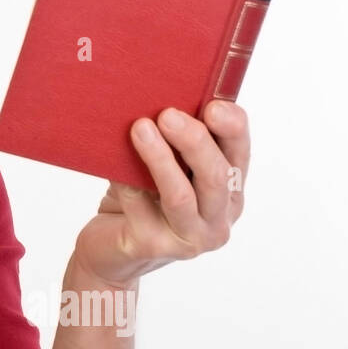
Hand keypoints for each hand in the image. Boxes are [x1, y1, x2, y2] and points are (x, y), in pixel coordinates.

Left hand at [72, 100, 249, 287]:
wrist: (108, 250)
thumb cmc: (139, 199)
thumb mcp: (163, 169)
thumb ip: (174, 144)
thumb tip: (158, 98)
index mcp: (228, 193)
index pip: (240, 155)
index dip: (233, 129)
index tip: (214, 106)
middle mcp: (217, 220)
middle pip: (215, 176)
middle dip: (194, 141)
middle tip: (168, 114)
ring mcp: (188, 239)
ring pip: (180, 195)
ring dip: (160, 159)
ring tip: (140, 128)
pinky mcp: (152, 246)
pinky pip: (139, 206)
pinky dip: (125, 180)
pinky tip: (111, 163)